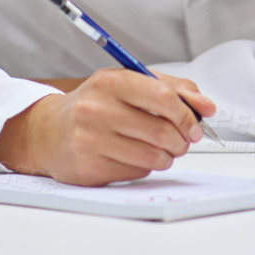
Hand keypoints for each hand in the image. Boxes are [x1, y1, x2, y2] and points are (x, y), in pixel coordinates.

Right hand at [0, 69, 216, 185]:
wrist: (49, 131)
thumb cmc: (96, 105)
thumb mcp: (129, 84)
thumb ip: (172, 89)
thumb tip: (206, 107)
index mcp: (111, 82)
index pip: (163, 98)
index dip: (187, 115)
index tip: (196, 124)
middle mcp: (97, 109)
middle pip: (162, 131)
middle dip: (182, 140)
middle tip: (183, 141)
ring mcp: (90, 139)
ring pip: (153, 156)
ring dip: (167, 156)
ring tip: (162, 150)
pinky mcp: (88, 167)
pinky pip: (136, 172)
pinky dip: (146, 167)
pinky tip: (135, 157)